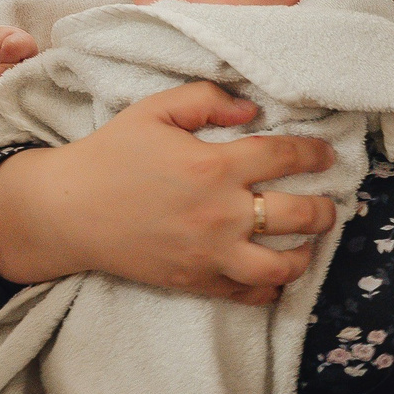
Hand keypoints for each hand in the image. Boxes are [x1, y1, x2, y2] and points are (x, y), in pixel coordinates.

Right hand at [0, 82, 338, 297]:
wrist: (67, 211)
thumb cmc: (109, 155)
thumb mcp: (153, 110)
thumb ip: (206, 99)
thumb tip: (251, 110)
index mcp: (213, 166)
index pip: (286, 158)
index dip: (315, 154)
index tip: (325, 155)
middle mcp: (220, 214)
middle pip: (299, 215)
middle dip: (324, 209)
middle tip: (327, 203)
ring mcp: (210, 253)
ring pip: (283, 266)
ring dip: (305, 254)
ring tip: (306, 244)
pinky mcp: (195, 281)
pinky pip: (248, 294)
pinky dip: (269, 288)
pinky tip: (272, 273)